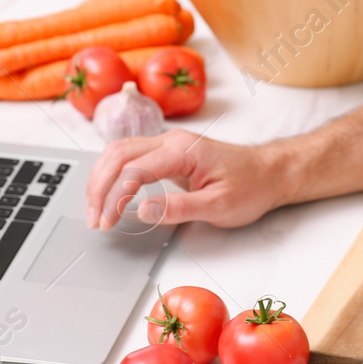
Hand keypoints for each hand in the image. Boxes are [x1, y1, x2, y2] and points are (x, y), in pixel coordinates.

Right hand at [83, 129, 290, 229]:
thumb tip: (141, 210)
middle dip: (98, 187)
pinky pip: (129, 154)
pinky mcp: (167, 150)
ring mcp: (168, 142)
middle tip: (94, 219)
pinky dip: (112, 173)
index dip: (113, 198)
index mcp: (183, 151)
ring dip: (101, 178)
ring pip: (118, 150)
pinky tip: (107, 193)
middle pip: (117, 154)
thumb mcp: (219, 206)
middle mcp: (172, 140)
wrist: (269, 172)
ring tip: (96, 210)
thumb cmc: (250, 187)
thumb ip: (179, 208)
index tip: (107, 223)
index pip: (133, 170)